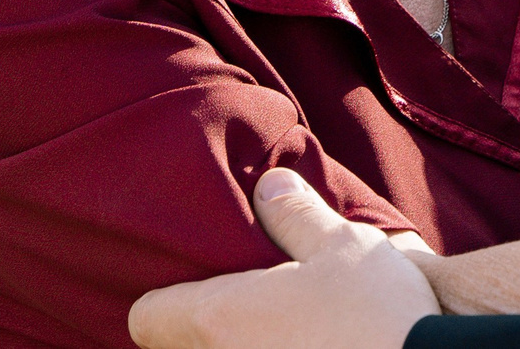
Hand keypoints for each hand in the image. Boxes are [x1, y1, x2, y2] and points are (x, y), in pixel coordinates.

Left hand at [129, 169, 438, 348]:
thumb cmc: (374, 312)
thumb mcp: (342, 245)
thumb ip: (297, 216)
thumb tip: (269, 187)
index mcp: (218, 317)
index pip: (145, 317)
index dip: (163, 300)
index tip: (194, 285)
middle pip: (175, 348)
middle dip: (202, 327)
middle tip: (243, 302)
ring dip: (237, 347)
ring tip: (280, 328)